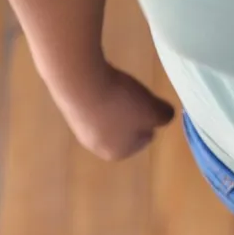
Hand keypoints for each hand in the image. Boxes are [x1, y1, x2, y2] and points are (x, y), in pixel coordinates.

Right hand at [60, 65, 174, 160]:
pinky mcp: (67, 108)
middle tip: (133, 95)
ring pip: (109, 116)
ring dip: (116, 102)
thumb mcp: (155, 111)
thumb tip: (166, 114)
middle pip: (125, 128)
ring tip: (118, 87)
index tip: (148, 105)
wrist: (79, 81)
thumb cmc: (122, 103)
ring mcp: (78, 128)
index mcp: (118, 153)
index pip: (145, 138)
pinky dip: (100, 94)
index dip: (150, 119)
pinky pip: (93, 104)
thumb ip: (165, 116)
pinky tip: (101, 83)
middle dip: (132, 112)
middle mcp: (95, 146)